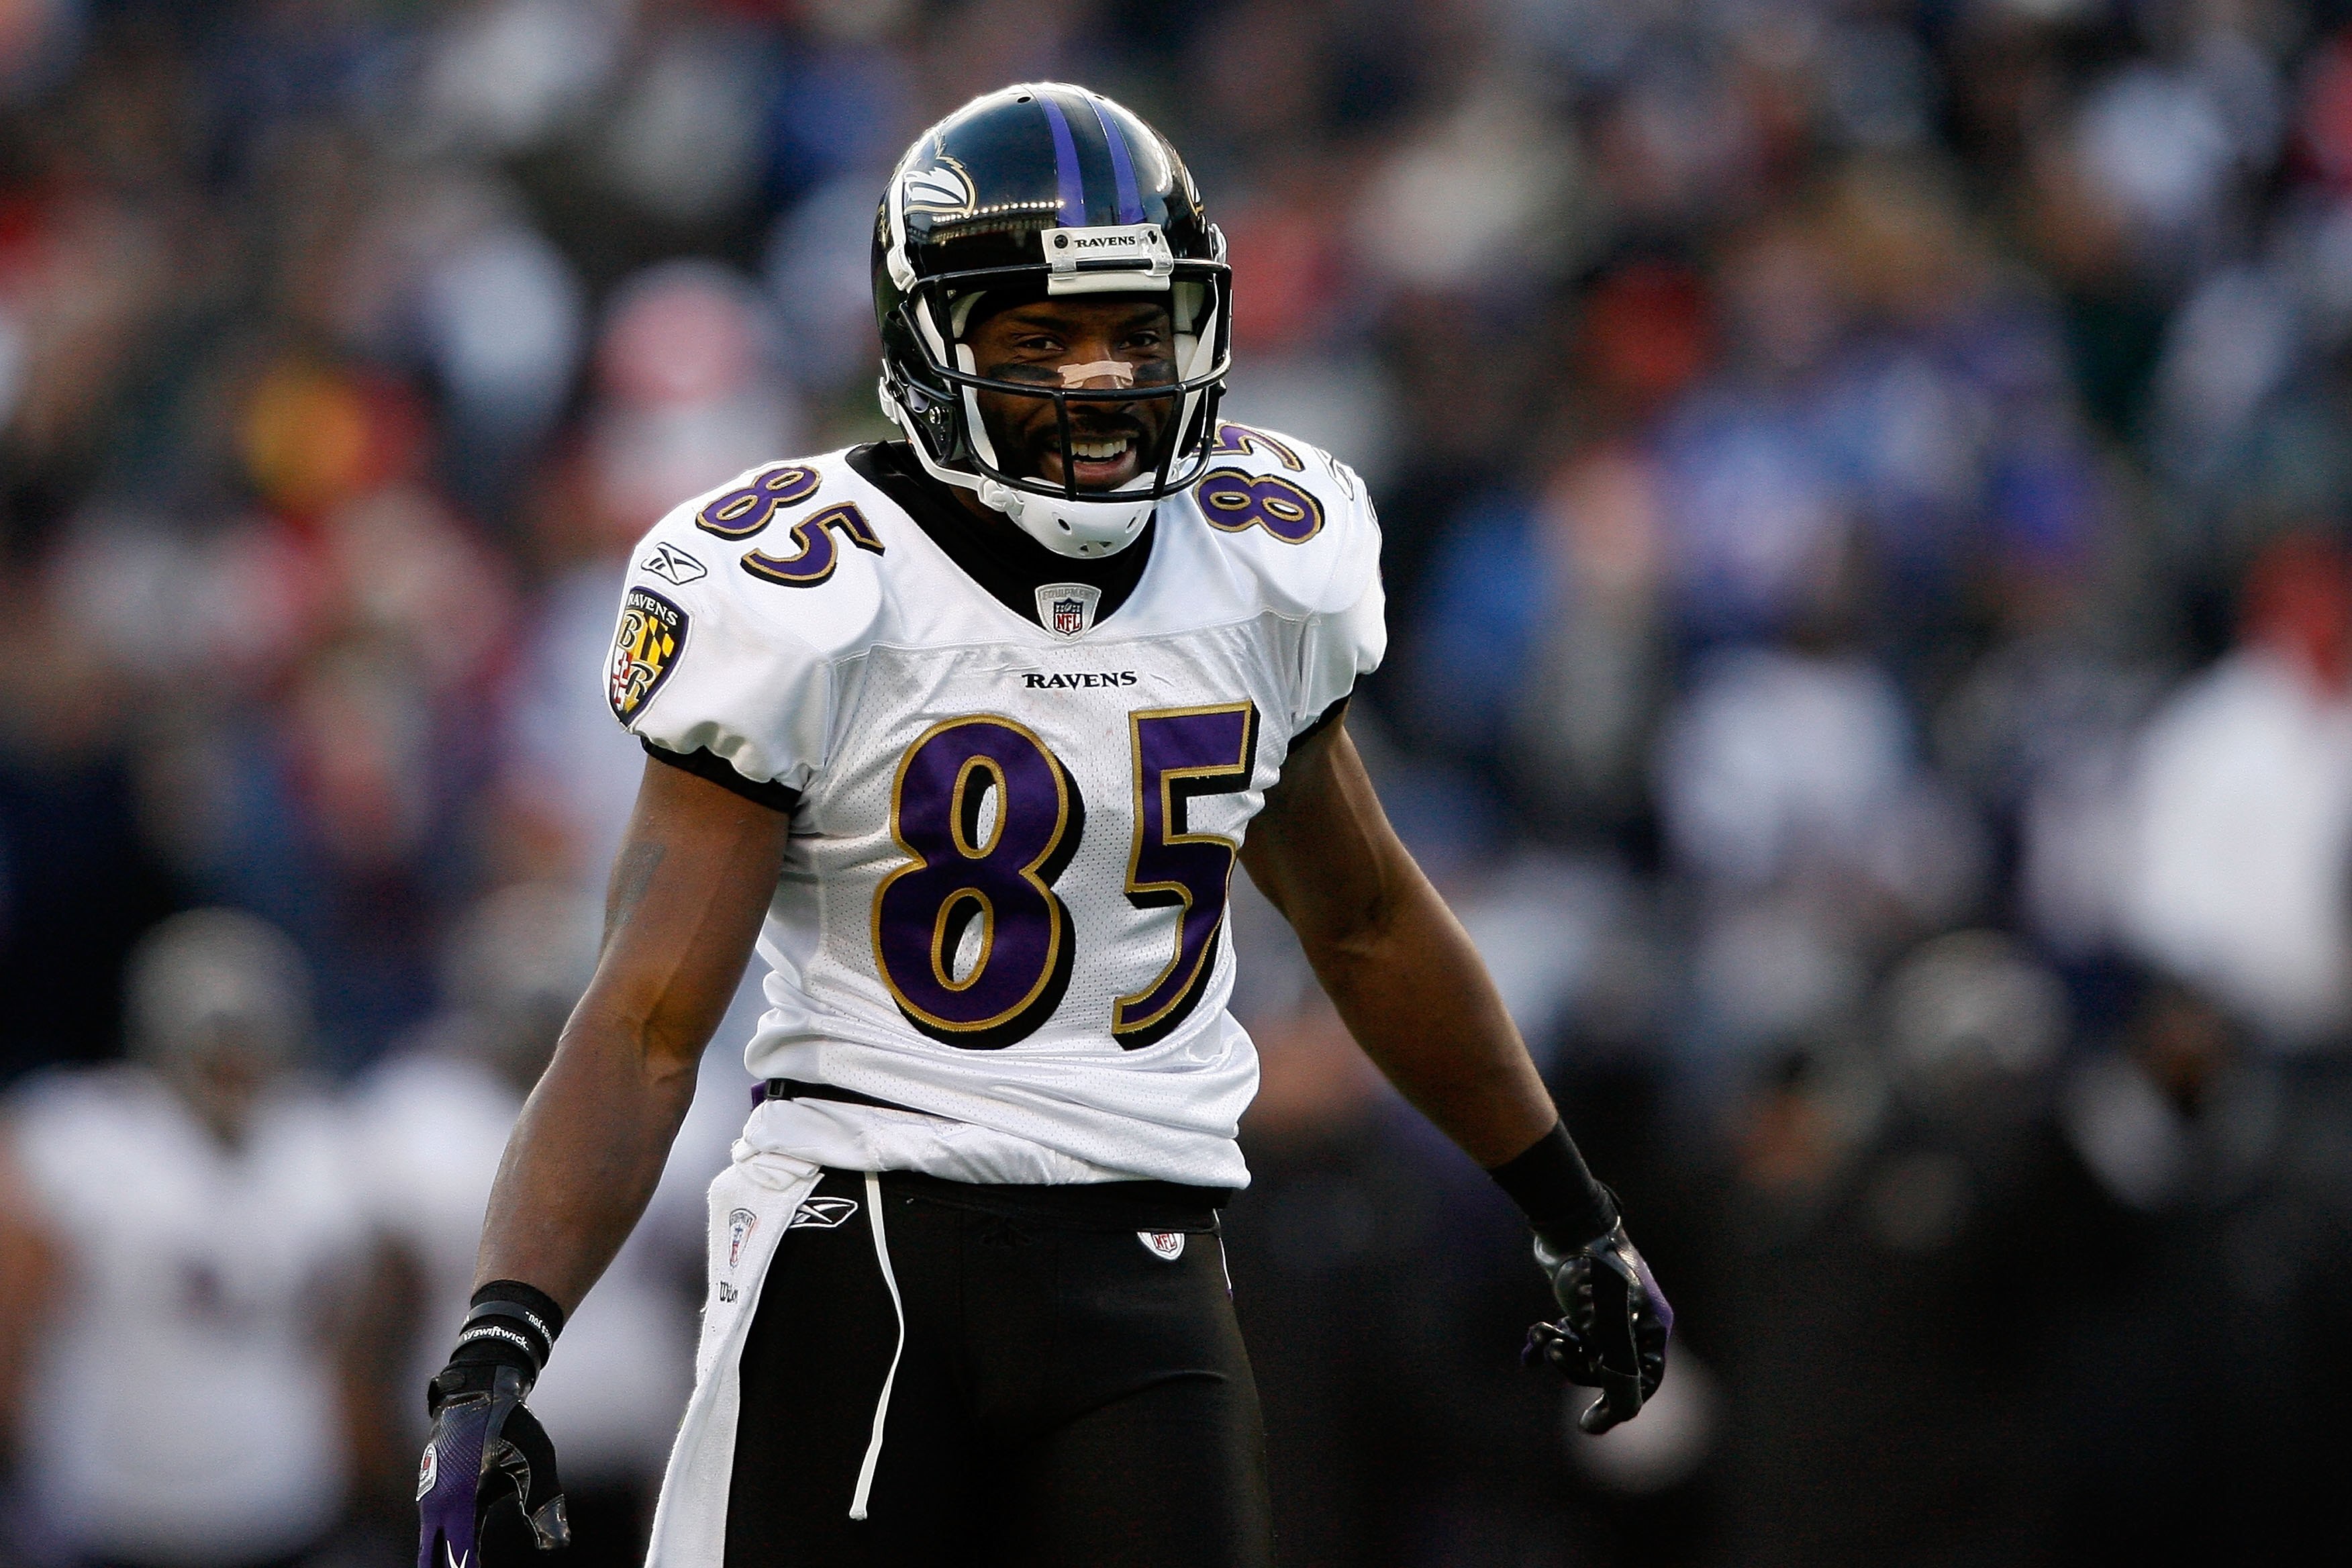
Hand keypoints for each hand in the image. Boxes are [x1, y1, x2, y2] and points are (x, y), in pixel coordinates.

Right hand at [417, 1360, 569, 1567]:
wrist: (477, 1390)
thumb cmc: (510, 1424)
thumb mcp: (534, 1460)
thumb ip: (543, 1504)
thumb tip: (557, 1546)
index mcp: (460, 1499)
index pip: (462, 1556)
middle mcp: (437, 1504)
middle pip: (434, 1559)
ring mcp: (430, 1500)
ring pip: (431, 1548)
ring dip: (447, 1564)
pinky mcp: (433, 1495)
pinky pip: (435, 1533)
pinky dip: (444, 1551)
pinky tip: (464, 1561)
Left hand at [1523, 1219, 1672, 1433]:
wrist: (1568, 1223)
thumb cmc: (1593, 1272)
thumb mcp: (1609, 1325)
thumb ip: (1619, 1368)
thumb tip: (1623, 1413)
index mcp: (1652, 1327)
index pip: (1643, 1381)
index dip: (1618, 1406)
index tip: (1587, 1425)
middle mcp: (1635, 1322)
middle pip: (1610, 1370)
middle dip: (1579, 1367)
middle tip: (1555, 1352)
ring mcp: (1610, 1313)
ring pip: (1587, 1354)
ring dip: (1562, 1350)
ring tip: (1543, 1335)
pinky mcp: (1584, 1305)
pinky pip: (1571, 1337)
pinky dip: (1553, 1339)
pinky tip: (1535, 1338)